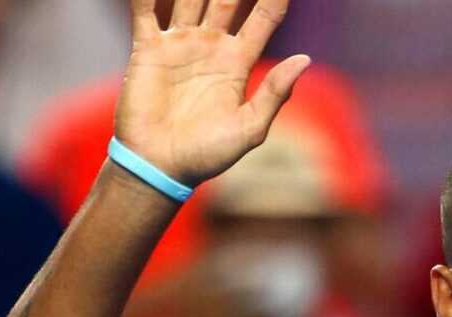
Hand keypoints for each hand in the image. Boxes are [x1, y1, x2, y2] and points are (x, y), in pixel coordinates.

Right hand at [116, 0, 309, 185]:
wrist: (160, 166)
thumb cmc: (208, 155)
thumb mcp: (250, 128)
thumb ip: (274, 93)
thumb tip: (305, 59)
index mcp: (239, 63)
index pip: (263, 18)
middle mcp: (211, 46)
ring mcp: (180, 44)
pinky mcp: (148, 49)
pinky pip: (146, 10)